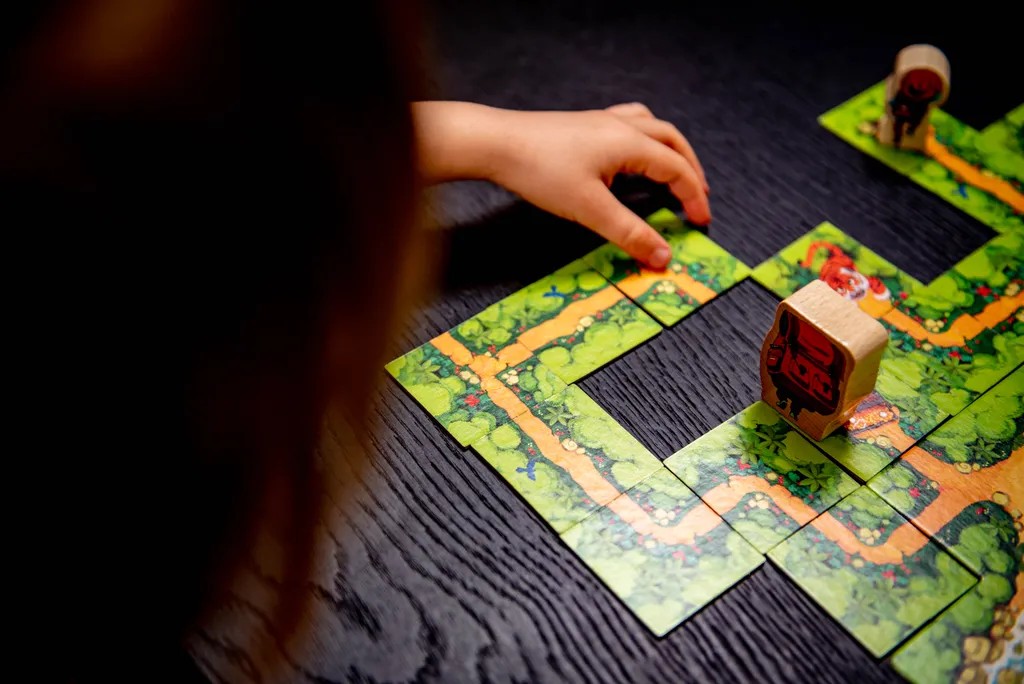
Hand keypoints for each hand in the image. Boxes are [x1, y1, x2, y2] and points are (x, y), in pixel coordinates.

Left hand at [412, 101, 710, 269]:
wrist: (496, 143)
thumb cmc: (539, 170)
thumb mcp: (590, 209)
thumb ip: (629, 233)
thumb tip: (662, 256)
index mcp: (630, 142)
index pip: (677, 169)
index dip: (694, 197)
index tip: (701, 222)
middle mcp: (621, 125)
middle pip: (672, 141)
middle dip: (690, 169)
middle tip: (698, 197)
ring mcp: (601, 121)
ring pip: (651, 127)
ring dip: (670, 149)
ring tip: (675, 171)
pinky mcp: (583, 125)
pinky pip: (627, 124)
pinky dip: (643, 138)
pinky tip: (631, 155)